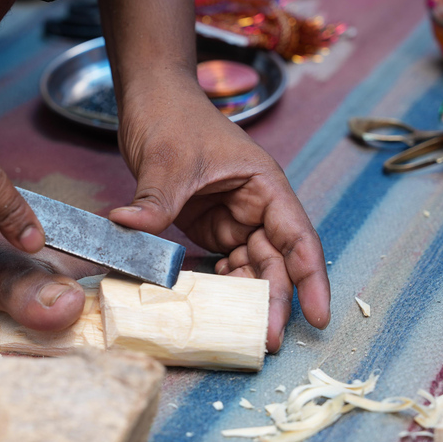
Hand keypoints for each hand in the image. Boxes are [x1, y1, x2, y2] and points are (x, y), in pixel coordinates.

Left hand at [110, 75, 330, 352]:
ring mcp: (233, 218)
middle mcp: (255, 206)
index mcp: (263, 185)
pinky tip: (206, 302)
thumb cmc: (172, 117)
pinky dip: (215, 285)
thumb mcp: (166, 161)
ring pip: (249, 268)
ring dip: (243, 298)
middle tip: (265, 340)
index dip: (311, 278)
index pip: (298, 237)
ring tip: (235, 330)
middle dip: (273, 300)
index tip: (317, 316)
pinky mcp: (209, 225)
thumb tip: (125, 227)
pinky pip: (219, 264)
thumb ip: (154, 201)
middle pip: (275, 261)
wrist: (151, 100)